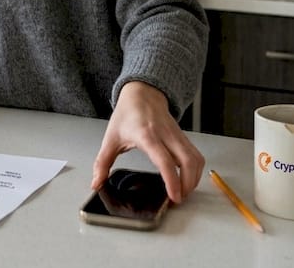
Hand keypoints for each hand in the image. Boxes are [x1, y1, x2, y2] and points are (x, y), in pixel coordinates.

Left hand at [91, 81, 204, 203]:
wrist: (142, 94)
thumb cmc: (127, 114)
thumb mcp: (110, 138)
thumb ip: (102, 163)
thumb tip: (96, 183)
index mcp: (146, 136)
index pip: (164, 160)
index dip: (172, 180)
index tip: (174, 196)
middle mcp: (166, 135)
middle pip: (188, 161)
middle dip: (188, 184)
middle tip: (177, 199)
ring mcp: (177, 135)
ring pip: (196, 159)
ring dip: (194, 179)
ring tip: (183, 192)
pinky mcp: (183, 137)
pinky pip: (196, 155)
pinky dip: (196, 170)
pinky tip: (187, 179)